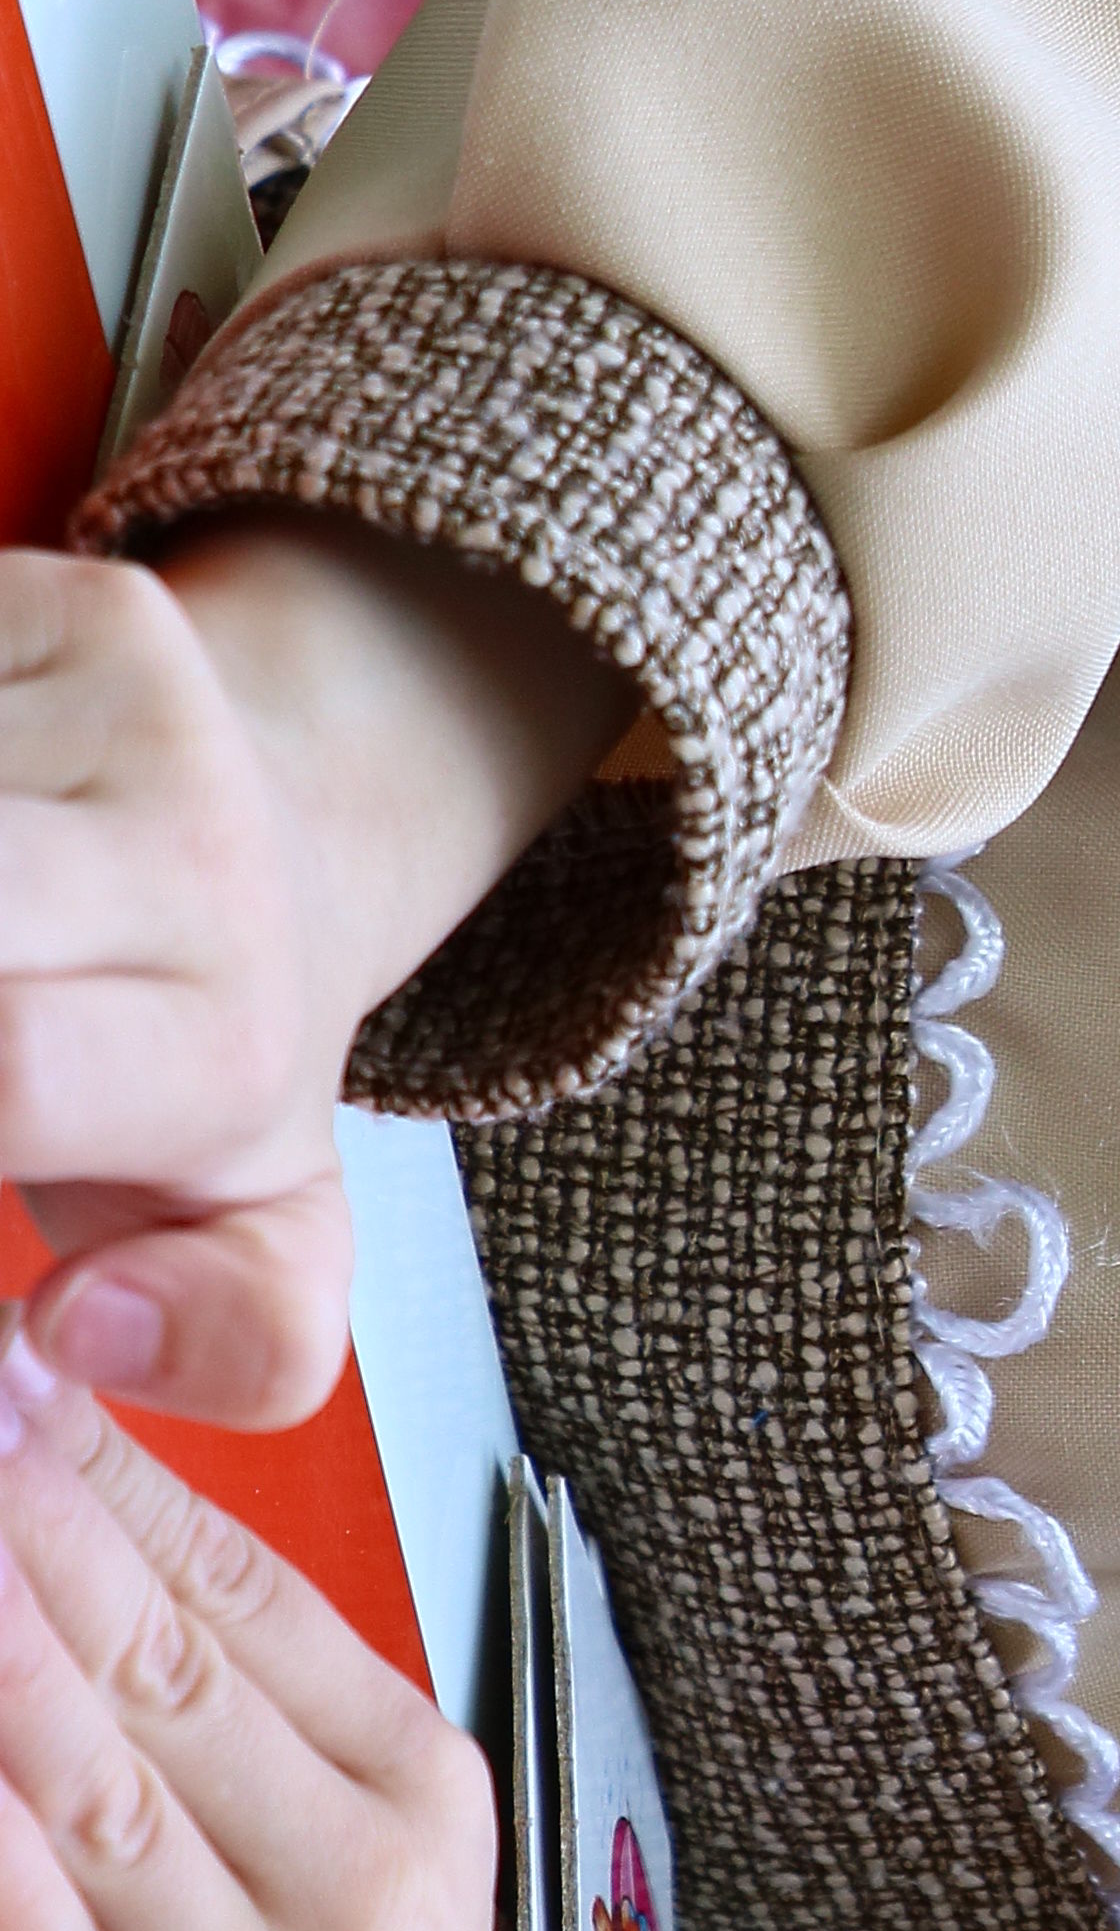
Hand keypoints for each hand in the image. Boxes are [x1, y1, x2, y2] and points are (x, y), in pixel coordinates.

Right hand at [0, 524, 620, 1427]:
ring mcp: (116, 705)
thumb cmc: (207, 1064)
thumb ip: (221, 1338)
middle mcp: (193, 855)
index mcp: (227, 1043)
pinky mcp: (36, 593)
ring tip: (8, 949)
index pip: (15, 1068)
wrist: (281, 848)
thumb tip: (73, 1333)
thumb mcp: (255, 1239)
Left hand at [0, 1346, 648, 1930]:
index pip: (236, 1586)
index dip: (95, 1460)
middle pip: (146, 1662)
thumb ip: (234, 1707)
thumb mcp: (356, 1862)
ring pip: (76, 1787)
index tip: (1, 1352)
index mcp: (412, 1794)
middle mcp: (359, 1891)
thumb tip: (71, 1498)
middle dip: (12, 1518)